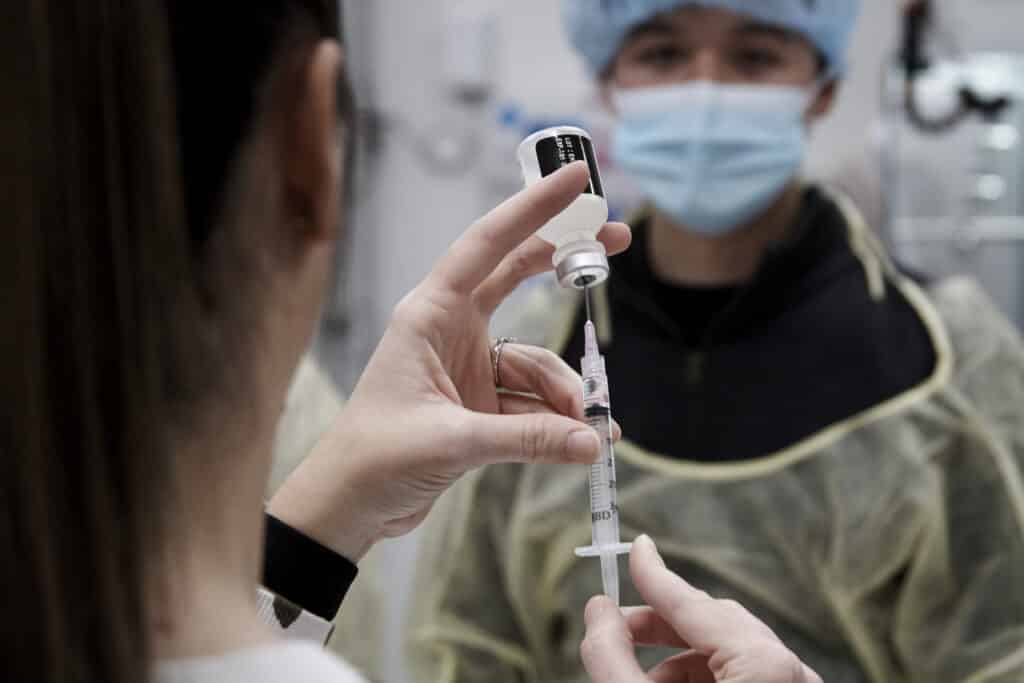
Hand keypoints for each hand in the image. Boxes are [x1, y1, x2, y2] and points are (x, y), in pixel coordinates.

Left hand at [269, 162, 630, 560]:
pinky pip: (531, 401)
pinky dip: (556, 421)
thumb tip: (592, 440)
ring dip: (564, 392)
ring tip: (586, 429)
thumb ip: (526, 439)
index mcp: (430, 314)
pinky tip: (582, 442)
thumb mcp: (452, 441)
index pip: (489, 245)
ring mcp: (467, 365)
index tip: (577, 180)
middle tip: (618, 239)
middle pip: (517, 275)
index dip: (534, 209)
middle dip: (566, 261)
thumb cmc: (376, 458)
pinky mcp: (478, 402)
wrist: (350, 504)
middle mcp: (450, 329)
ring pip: (534, 361)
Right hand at [581, 536, 821, 682]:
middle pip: (714, 625)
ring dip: (679, 662)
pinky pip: (748, 675)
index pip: (694, 604)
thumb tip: (598, 610)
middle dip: (661, 627)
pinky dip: (706, 679)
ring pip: (730, 653)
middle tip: (617, 631)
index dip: (655, 575)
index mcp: (764, 667)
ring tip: (640, 681)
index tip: (634, 548)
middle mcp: (792, 675)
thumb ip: (610, 656)